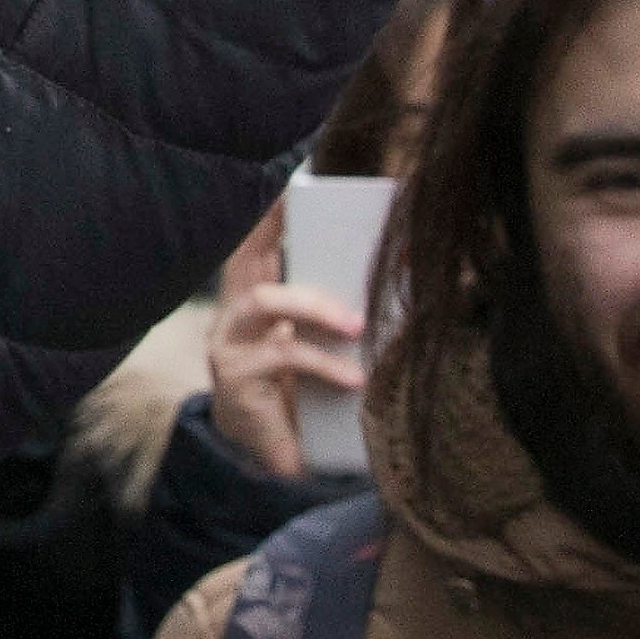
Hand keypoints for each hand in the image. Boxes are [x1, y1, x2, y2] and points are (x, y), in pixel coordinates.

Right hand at [196, 196, 366, 480]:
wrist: (276, 457)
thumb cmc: (304, 391)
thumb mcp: (323, 344)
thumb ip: (344, 312)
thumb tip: (409, 274)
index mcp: (256, 297)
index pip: (257, 240)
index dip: (271, 210)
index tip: (294, 181)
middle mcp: (234, 313)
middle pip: (247, 254)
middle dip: (278, 231)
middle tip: (332, 231)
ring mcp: (230, 344)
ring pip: (264, 302)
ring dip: (315, 307)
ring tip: (357, 327)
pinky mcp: (237, 379)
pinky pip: (280, 357)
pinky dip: (324, 365)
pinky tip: (354, 381)